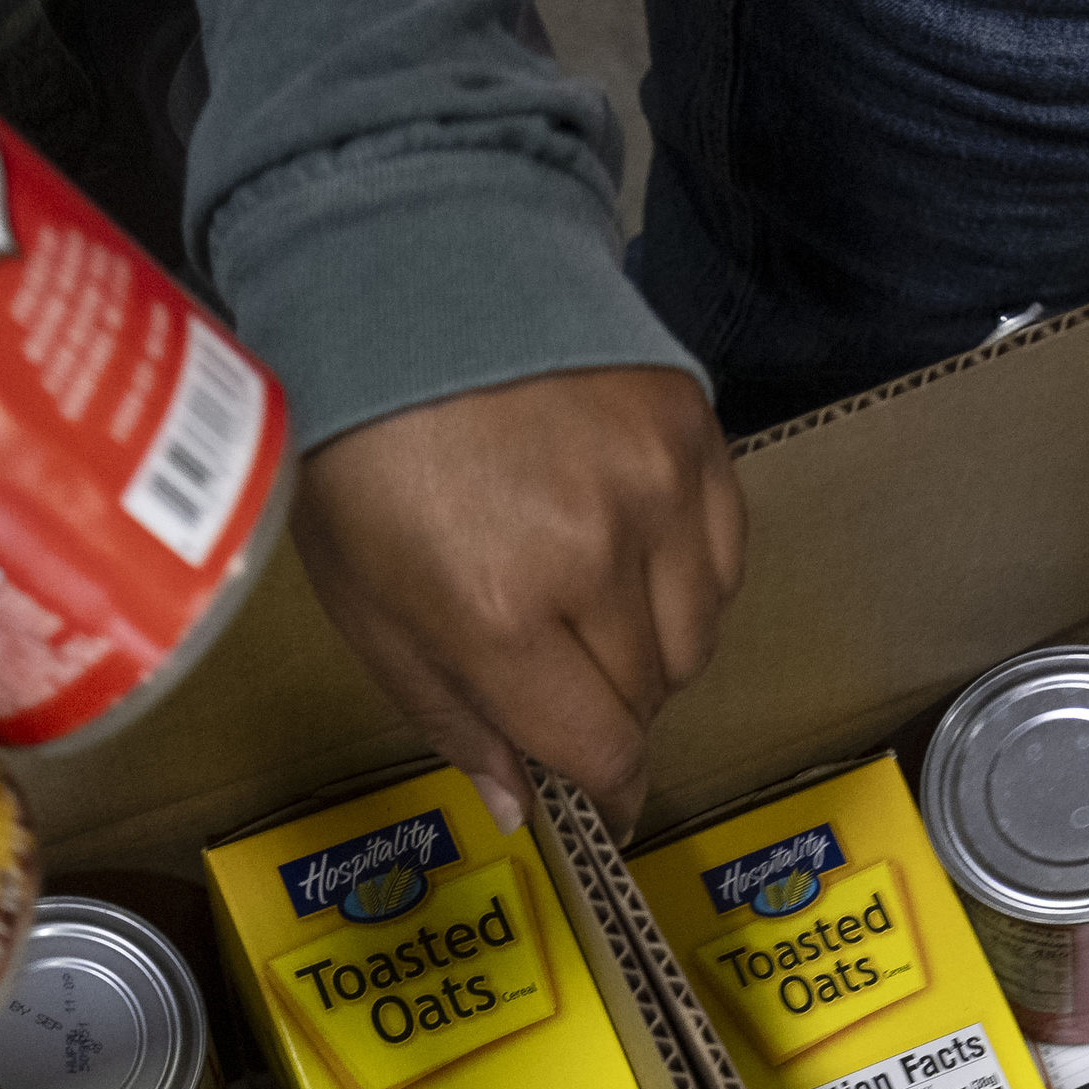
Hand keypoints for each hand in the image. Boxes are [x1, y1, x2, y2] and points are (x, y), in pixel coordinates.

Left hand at [291, 365, 744, 834]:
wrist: (405, 283)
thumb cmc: (363, 452)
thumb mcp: (366, 603)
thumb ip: (450, 712)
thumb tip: (522, 805)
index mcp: (497, 612)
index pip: (601, 746)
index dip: (608, 790)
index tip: (606, 802)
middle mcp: (594, 557)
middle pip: (651, 696)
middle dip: (609, 708)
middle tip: (561, 674)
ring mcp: (657, 488)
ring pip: (700, 635)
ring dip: (655, 648)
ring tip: (591, 604)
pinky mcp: (694, 432)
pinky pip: (724, 555)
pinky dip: (687, 576)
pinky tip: (629, 548)